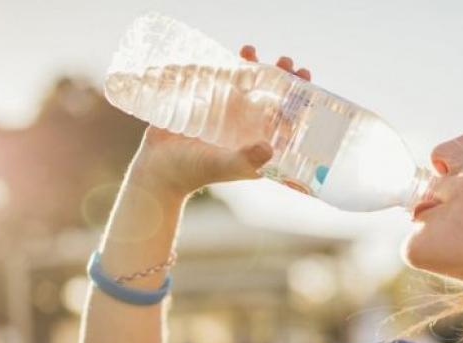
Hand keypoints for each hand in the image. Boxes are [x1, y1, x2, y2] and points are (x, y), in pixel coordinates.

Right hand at [126, 45, 312, 197]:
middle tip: (286, 62)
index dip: (299, 99)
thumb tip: (269, 148)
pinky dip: (226, 65)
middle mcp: (247, 127)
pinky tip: (228, 54)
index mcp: (259, 143)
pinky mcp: (206, 104)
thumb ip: (246, 160)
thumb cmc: (192, 172)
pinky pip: (220, 80)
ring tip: (251, 51)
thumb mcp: (223, 166)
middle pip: (271, 96)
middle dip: (281, 77)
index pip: (286, 118)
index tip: (305, 80)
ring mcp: (227, 114)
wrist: (157, 169)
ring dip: (254, 66)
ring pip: (246, 84)